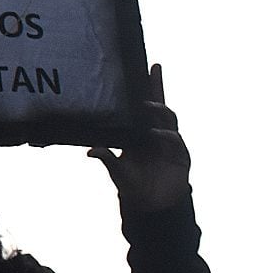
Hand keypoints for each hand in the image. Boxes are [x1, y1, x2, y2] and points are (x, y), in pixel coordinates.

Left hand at [90, 63, 191, 212]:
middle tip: (153, 68)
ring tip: (147, 106)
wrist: (152, 205)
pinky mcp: (181, 154)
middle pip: (157, 104)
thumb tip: (91, 151)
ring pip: (167, 118)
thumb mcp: (117, 171)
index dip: (141, 90)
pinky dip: (164, 135)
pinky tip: (155, 133)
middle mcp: (154, 133)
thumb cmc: (132, 185)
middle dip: (156, 85)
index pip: (139, 107)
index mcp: (138, 132)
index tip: (138, 69)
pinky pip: (174, 139)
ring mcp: (169, 142)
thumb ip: (107, 158)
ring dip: (158, 110)